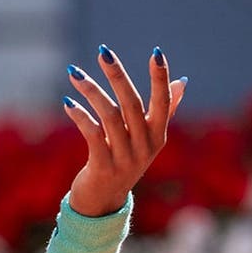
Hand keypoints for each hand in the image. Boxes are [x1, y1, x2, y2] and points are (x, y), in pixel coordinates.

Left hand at [62, 44, 186, 216]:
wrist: (103, 200)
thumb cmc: (124, 161)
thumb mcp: (147, 139)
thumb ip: (166, 111)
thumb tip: (183, 82)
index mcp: (158, 136)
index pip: (163, 102)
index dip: (161, 78)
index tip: (157, 52)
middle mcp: (145, 146)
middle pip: (132, 104)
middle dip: (118, 75)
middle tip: (103, 51)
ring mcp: (125, 158)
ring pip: (109, 116)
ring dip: (91, 91)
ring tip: (74, 73)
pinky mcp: (104, 167)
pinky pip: (93, 135)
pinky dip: (81, 116)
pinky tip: (68, 102)